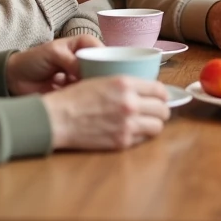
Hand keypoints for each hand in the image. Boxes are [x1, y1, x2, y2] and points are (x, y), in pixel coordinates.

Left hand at [6, 34, 102, 95]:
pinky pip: (86, 96)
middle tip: (98, 87)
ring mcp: (81, 77)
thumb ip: (71, 60)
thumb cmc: (33, 60)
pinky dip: (86, 99)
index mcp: (83, 44)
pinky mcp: (76, 92)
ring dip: (94, 90)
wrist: (15, 79)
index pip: (103, 50)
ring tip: (90, 96)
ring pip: (96, 83)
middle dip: (102, 77)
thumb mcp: (53, 53)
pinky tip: (83, 103)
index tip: (107, 73)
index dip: (106, 61)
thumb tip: (89, 72)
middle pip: (103, 68)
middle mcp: (85, 60)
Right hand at [41, 76, 170, 149]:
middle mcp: (130, 103)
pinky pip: (143, 139)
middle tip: (153, 112)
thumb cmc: (74, 97)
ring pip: (158, 126)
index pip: (160, 90)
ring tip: (145, 123)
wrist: (57, 119)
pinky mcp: (122, 142)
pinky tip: (132, 132)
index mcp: (125, 83)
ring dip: (153, 124)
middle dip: (160, 110)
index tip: (159, 98)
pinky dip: (141, 136)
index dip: (162, 95)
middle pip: (163, 109)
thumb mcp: (102, 79)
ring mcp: (127, 124)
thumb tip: (144, 90)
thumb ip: (126, 85)